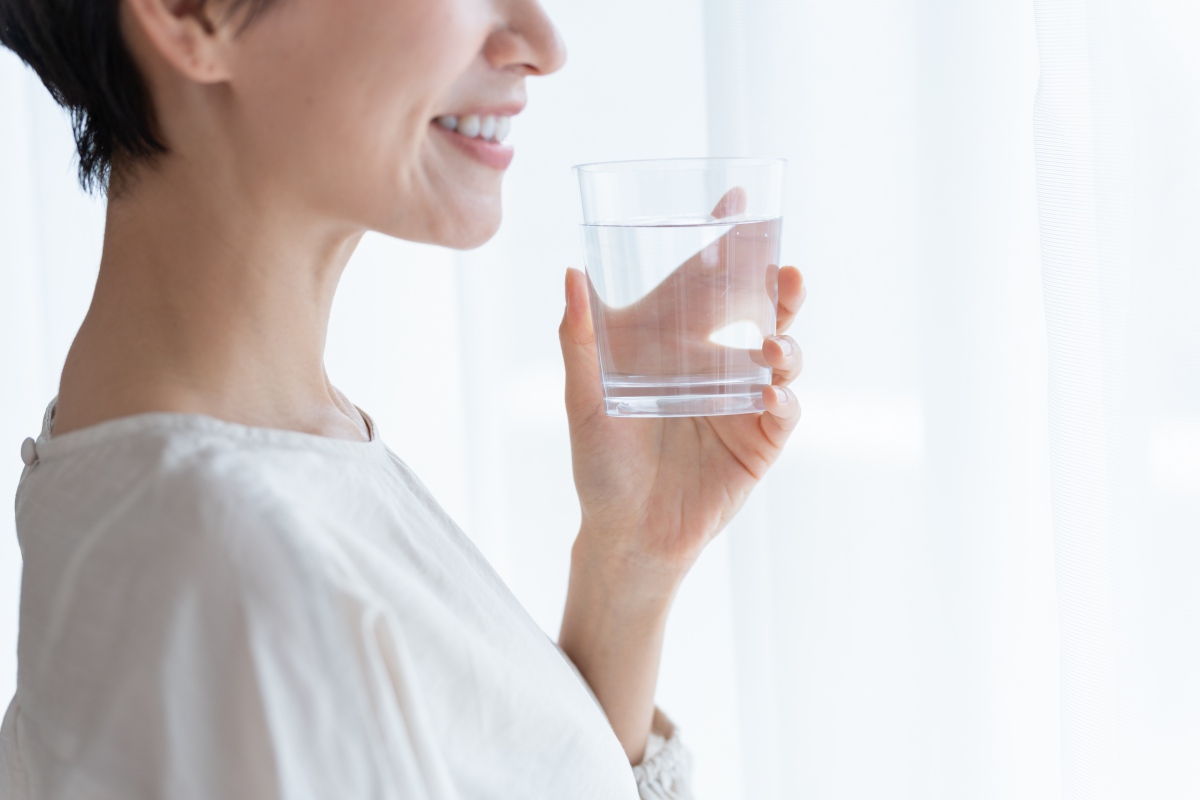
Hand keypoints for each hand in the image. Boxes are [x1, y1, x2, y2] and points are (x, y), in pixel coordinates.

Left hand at [559, 248, 804, 592]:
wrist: (625, 535)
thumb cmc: (600, 464)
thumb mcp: (583, 399)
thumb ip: (579, 339)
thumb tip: (571, 270)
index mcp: (674, 343)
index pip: (706, 280)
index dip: (726, 241)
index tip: (738, 200)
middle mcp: (715, 363)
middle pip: (758, 310)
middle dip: (778, 286)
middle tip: (785, 273)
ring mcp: (742, 401)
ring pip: (781, 355)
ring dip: (785, 341)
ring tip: (769, 346)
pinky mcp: (758, 442)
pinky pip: (782, 412)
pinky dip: (783, 399)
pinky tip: (771, 395)